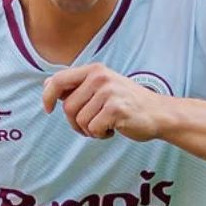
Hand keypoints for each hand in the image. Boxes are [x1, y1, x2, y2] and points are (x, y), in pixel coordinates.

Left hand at [43, 64, 168, 141]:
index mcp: (94, 70)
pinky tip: (113, 129)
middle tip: (92, 125)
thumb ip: (76, 86)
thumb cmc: (127, 103)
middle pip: (68, 108)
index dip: (48, 96)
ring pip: (80, 121)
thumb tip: (47, 84)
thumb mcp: (101, 88)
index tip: (48, 109)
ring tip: (106, 125)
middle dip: (75, 123)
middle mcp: (100, 77)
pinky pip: (93, 129)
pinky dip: (100, 135)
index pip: (58, 80)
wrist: (158, 113)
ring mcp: (108, 92)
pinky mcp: (116, 109)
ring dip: (90, 130)